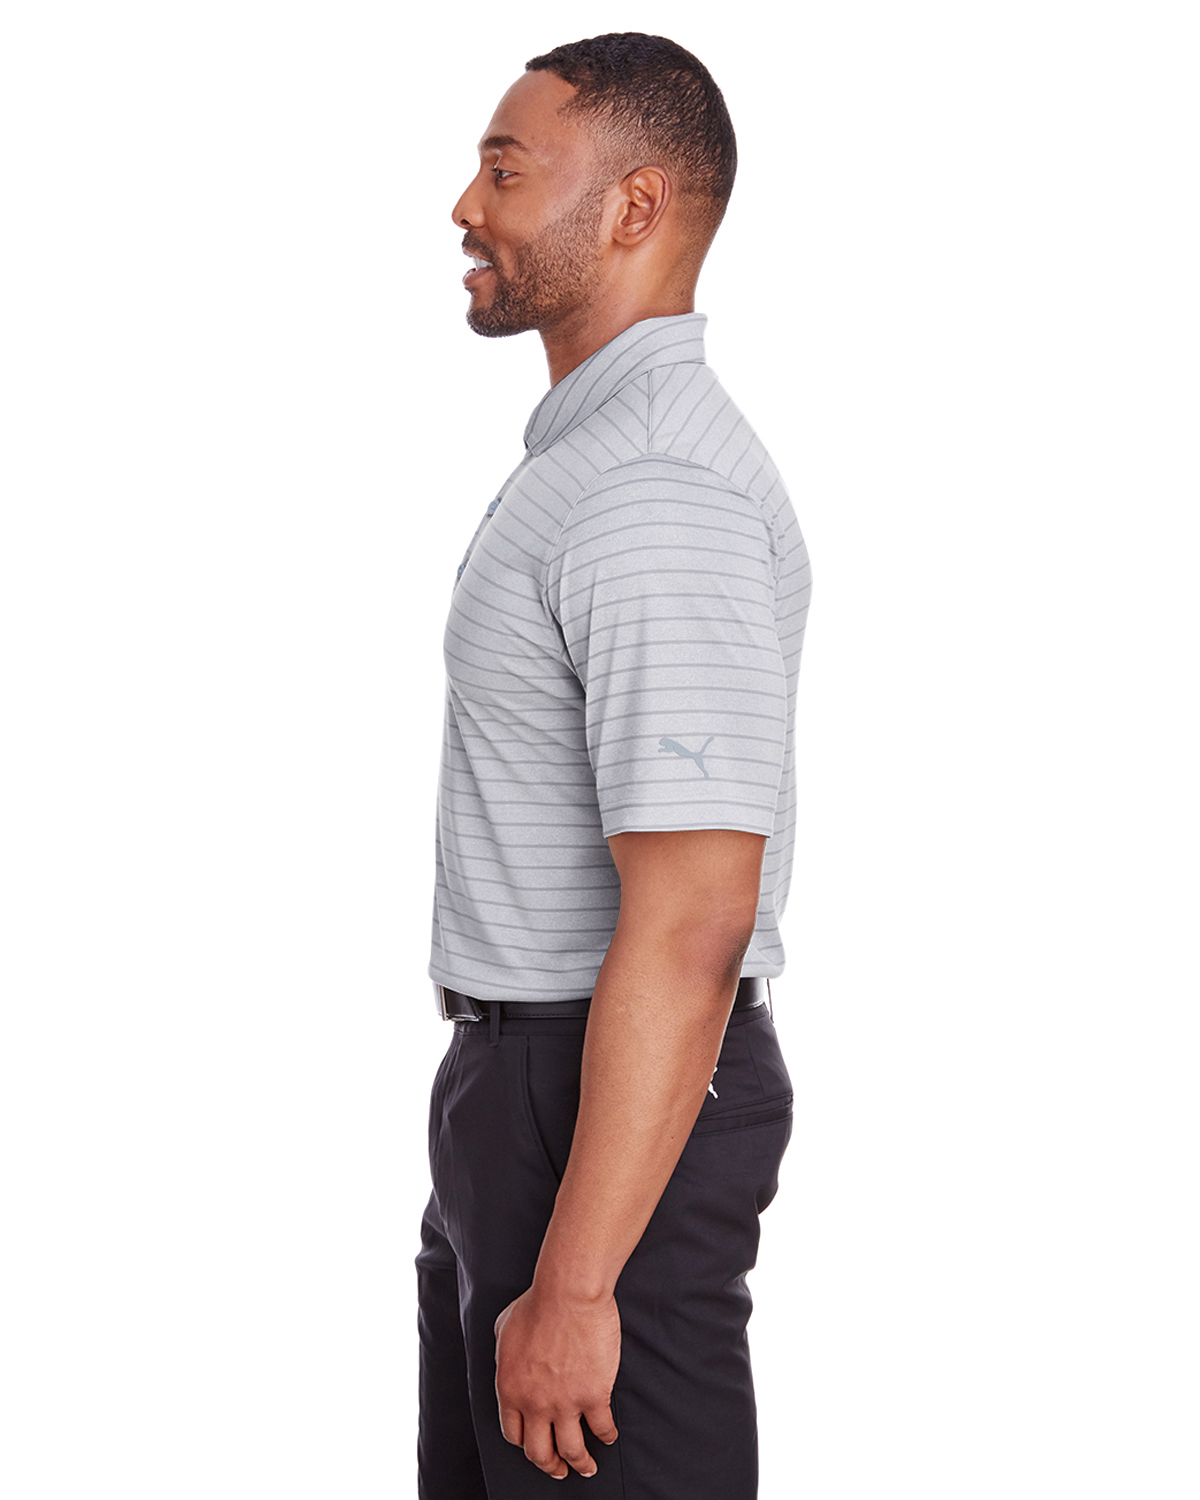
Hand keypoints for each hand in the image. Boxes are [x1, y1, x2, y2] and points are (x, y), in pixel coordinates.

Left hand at [493, 1285, 620, 1478]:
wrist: (568, 1293)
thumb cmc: (538, 1303)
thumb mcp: (504, 1327)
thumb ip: (503, 1352)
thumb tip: (507, 1357)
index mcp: (510, 1389)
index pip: (513, 1433)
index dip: (525, 1443)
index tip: (536, 1446)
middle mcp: (535, 1404)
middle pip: (540, 1452)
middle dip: (551, 1466)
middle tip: (559, 1470)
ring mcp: (565, 1403)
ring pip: (572, 1450)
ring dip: (580, 1464)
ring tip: (588, 1467)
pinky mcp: (594, 1395)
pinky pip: (602, 1428)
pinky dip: (607, 1436)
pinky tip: (610, 1436)